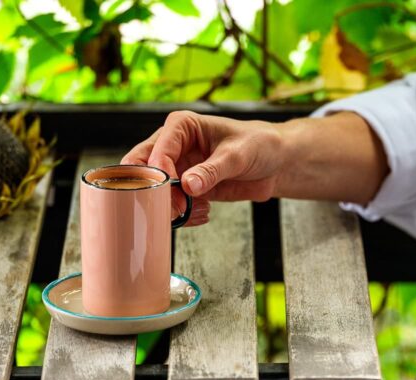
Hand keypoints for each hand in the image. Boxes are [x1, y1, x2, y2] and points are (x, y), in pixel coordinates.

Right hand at [121, 110, 283, 225]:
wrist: (273, 163)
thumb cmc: (257, 145)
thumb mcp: (237, 155)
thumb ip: (212, 170)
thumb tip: (187, 186)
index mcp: (180, 127)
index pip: (157, 151)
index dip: (160, 174)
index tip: (174, 192)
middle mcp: (172, 147)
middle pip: (142, 171)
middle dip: (153, 193)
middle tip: (172, 208)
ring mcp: (176, 170)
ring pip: (154, 193)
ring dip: (170, 208)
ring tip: (197, 210)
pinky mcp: (184, 190)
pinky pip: (171, 207)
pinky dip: (183, 216)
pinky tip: (203, 213)